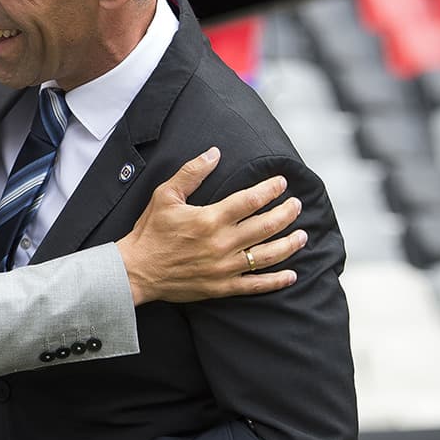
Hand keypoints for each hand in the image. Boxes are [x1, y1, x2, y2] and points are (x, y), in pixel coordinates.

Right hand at [116, 147, 304, 304]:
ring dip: (290, 244)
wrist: (136, 270)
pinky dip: (277, 281)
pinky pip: (256, 285)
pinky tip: (291, 274)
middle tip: (297, 205)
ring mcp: (224, 267)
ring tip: (302, 235)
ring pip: (268, 255)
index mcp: (210, 218)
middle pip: (266, 225)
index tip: (282, 182)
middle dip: (287, 213)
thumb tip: (214, 153)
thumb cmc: (150, 231)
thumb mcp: (165, 195)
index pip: (251, 200)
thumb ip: (191, 173)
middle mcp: (222, 243)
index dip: (270, 189)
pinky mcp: (222, 287)